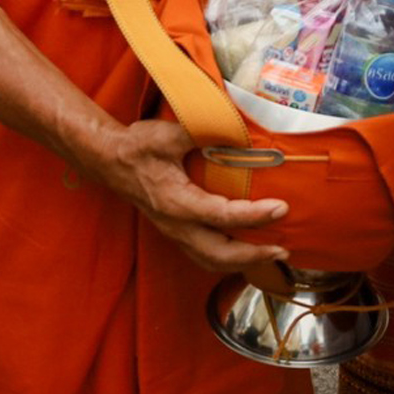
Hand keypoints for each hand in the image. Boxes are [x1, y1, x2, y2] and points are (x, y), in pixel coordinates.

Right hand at [96, 118, 291, 273]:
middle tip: (283, 248)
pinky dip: (228, 259)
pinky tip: (246, 250)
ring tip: (271, 254)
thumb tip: (235, 131)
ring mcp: (174, 232)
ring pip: (210, 261)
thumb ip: (199, 133)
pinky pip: (204, 255)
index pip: (222, 216)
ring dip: (242, 262)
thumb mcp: (166, 134)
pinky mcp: (175, 232)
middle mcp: (176, 225)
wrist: (110, 160)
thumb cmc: (138, 147)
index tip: (281, 208)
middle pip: (218, 254)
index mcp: (176, 202)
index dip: (254, 215)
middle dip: (253, 255)